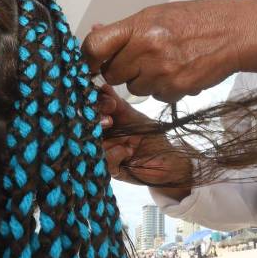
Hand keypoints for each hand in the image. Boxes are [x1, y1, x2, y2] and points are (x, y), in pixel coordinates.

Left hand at [83, 0, 256, 102]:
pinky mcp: (176, 89)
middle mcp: (147, 50)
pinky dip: (164, 89)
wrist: (233, 33)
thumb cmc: (194, 20)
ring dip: (143, 80)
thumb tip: (94, 33)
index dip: (88, 59)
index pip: (95, 46)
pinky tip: (178, 72)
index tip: (90, 64)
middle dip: (121, 70)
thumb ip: (125, 29)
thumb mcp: (156, 14)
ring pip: (134, 89)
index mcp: (139, 26)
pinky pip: (156, 97)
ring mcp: (162, 72)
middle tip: (138, 59)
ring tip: (164, 63)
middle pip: (112, 74)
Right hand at [98, 85, 192, 200]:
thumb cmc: (152, 137)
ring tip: (114, 130)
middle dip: (96, 121)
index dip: (96, 107)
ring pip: (92, 146)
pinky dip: (113, 154)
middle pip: (87, 129)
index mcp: (105, 126)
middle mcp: (102, 140)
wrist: (169, 160)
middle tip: (109, 118)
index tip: (109, 103)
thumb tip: (103, 86)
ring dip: (103, 138)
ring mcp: (105, 155)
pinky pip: (104, 163)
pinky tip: (126, 151)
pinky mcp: (111, 171)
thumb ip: (119, 105)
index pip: (92, 114)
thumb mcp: (135, 118)